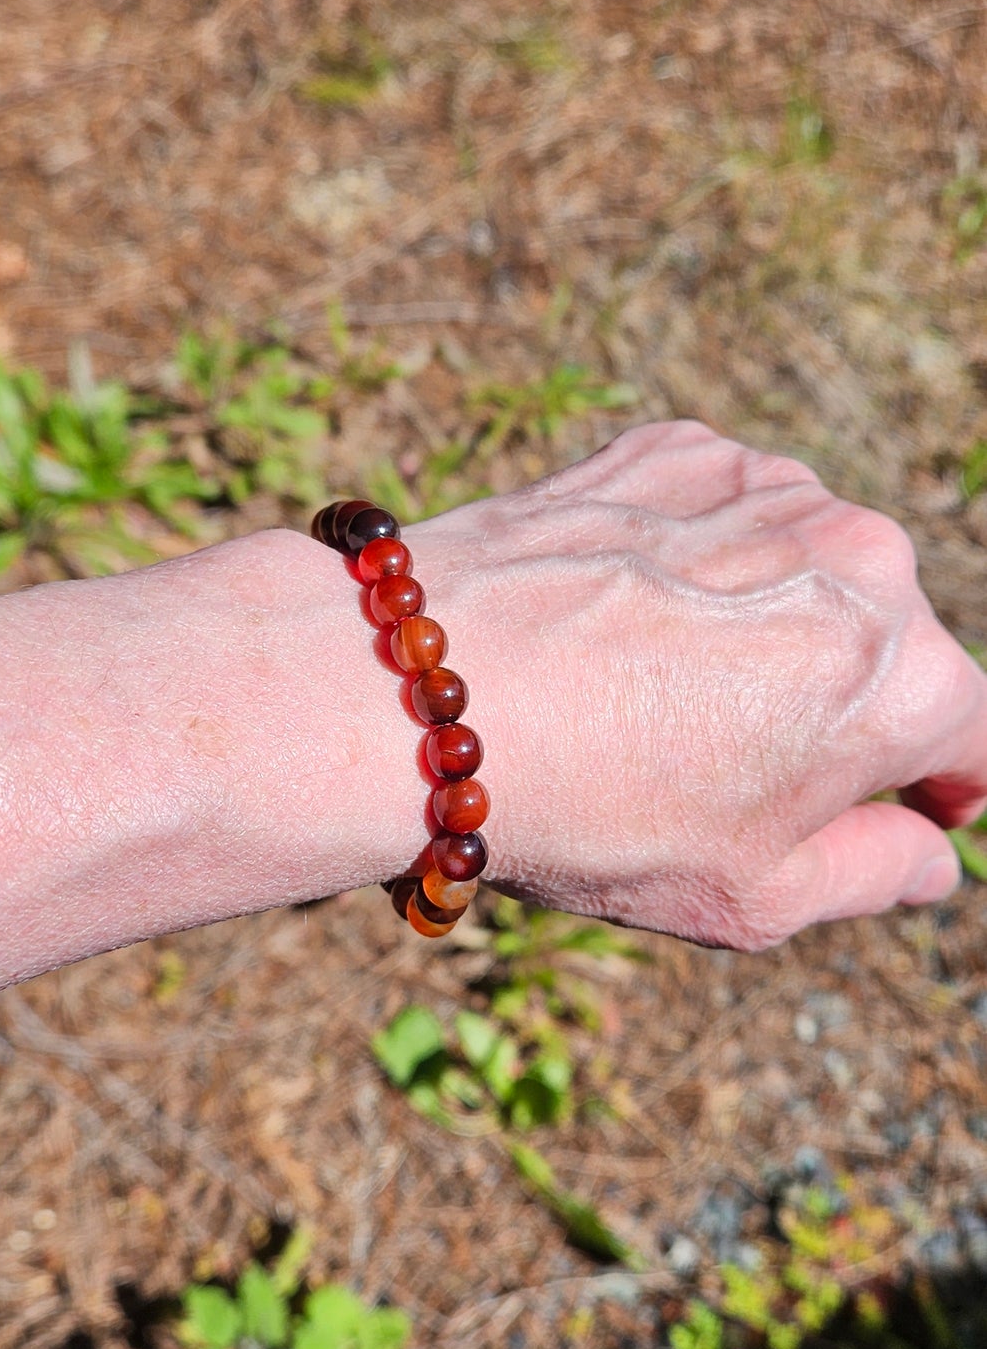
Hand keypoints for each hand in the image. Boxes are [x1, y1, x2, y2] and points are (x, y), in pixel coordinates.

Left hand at [408, 421, 986, 946]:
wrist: (418, 691)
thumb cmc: (593, 813)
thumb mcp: (751, 897)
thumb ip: (872, 875)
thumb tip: (929, 858)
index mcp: (906, 680)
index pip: (976, 736)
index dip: (952, 785)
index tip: (913, 810)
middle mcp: (865, 560)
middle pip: (890, 643)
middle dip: (843, 704)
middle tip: (743, 767)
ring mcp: (771, 487)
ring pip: (807, 566)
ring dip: (770, 620)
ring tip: (662, 691)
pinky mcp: (680, 450)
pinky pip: (723, 510)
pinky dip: (696, 559)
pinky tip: (625, 618)